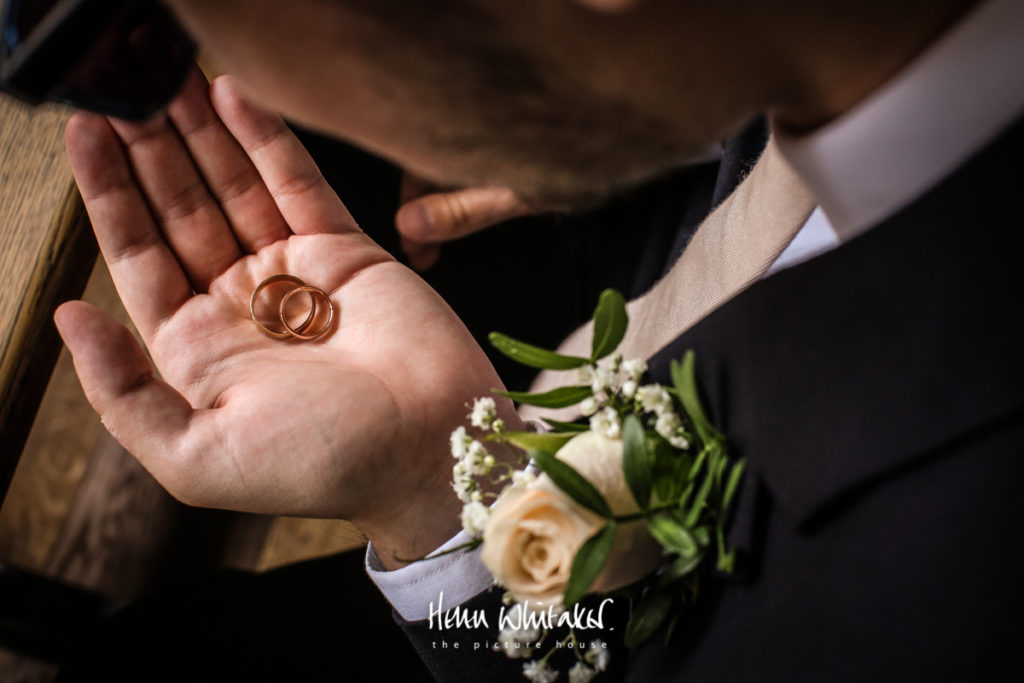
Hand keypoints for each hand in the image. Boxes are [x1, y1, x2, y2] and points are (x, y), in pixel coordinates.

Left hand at [57, 68, 520, 565]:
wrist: (429, 452)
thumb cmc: (321, 468)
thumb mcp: (197, 458)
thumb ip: (123, 393)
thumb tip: (69, 318)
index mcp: (197, 352)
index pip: (139, 257)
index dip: (109, 195)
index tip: (89, 133)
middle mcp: (240, 306)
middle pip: (181, 210)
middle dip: (151, 149)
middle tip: (125, 85)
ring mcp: (294, 274)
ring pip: (234, 187)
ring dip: (199, 133)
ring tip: (166, 76)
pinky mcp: (347, 251)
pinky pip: (297, 183)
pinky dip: (266, 138)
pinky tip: (232, 96)